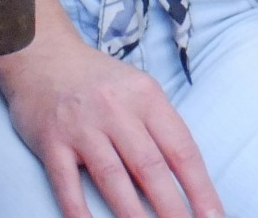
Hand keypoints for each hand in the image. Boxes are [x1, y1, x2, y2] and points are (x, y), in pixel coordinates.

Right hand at [0, 34, 223, 217]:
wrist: (44, 56)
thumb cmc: (100, 79)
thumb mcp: (139, 88)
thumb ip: (159, 125)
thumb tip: (186, 172)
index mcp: (147, 97)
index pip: (181, 149)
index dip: (200, 186)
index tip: (213, 215)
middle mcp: (117, 111)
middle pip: (150, 167)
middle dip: (172, 207)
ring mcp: (83, 127)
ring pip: (113, 178)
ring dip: (132, 214)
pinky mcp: (52, 142)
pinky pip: (67, 183)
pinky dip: (79, 211)